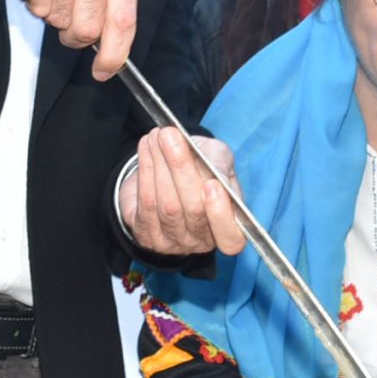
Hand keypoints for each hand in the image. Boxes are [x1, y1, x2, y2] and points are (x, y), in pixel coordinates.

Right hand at [0, 0, 137, 77]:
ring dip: (53, 16)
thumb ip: (111, 8)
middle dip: (74, 35)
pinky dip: (35, 5)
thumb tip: (112, 57)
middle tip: (67, 19)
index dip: (115, 53)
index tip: (104, 71)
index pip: (124, 20)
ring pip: (61, 20)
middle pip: (89, 28)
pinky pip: (39, 8)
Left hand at [120, 128, 246, 257]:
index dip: (221, 215)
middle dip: (180, 168)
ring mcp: (172, 242)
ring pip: (166, 206)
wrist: (168, 169)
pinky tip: (146, 149)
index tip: (212, 184)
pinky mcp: (146, 234)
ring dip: (158, 165)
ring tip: (157, 136)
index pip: (231, 239)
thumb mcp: (218, 158)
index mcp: (227, 227)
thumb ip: (220, 164)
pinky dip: (145, 171)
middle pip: (193, 211)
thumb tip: (214, 173)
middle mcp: (200, 240)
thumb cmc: (202, 166)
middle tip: (170, 136)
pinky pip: (146, 204)